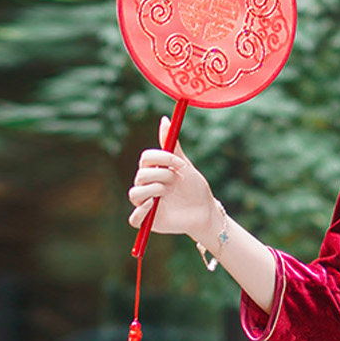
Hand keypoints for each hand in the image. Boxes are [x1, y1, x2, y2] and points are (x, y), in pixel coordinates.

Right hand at [127, 116, 217, 240]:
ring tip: (168, 194)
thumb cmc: (195, 188)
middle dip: (162, 177)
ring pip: (135, 194)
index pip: (145, 158)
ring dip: (153, 192)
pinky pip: (134, 219)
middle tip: (176, 182)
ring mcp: (146, 203)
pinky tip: (154, 207)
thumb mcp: (186, 166)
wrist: (205, 211)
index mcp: (154, 170)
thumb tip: (164, 119)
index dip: (162, 159)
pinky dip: (141, 213)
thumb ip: (173, 146)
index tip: (180, 164)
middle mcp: (147, 186)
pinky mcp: (148, 221)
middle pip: (140, 175)